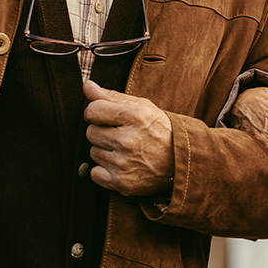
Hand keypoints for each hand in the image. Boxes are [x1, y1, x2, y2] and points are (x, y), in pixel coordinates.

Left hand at [83, 80, 174, 195]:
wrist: (180, 161)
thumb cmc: (159, 130)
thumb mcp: (141, 107)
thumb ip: (111, 96)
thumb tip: (87, 85)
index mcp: (134, 117)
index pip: (92, 110)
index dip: (96, 112)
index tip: (105, 116)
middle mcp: (128, 140)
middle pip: (90, 132)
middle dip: (102, 132)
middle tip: (121, 135)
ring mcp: (124, 163)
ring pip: (93, 152)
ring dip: (105, 151)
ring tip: (125, 150)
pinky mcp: (121, 182)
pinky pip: (95, 173)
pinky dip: (104, 171)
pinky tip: (121, 165)